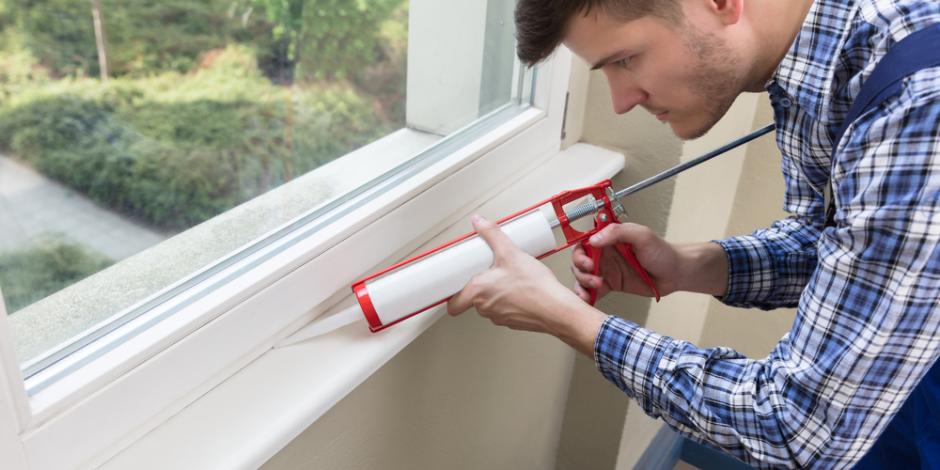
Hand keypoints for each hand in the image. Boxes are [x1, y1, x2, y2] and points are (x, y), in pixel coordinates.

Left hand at [447, 215, 606, 354]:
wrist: (557, 309)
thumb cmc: (534, 286)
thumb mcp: (511, 252)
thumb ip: (492, 234)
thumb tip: (479, 222)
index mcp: (478, 292)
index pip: (453, 304)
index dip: (452, 296)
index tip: (454, 287)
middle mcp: (486, 308)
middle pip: (473, 300)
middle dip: (481, 286)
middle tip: (489, 273)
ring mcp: (500, 317)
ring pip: (490, 305)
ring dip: (496, 293)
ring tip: (508, 279)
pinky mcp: (514, 322)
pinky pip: (506, 310)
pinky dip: (510, 301)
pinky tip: (521, 289)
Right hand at [571, 222, 681, 301]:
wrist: (675, 274)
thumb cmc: (662, 252)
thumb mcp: (642, 236)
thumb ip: (617, 232)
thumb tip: (594, 239)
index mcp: (609, 239)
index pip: (584, 242)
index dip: (580, 253)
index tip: (587, 261)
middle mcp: (605, 254)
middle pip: (579, 261)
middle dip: (580, 269)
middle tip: (593, 275)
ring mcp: (607, 270)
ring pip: (582, 276)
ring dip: (583, 283)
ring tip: (597, 286)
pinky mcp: (611, 285)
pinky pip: (592, 290)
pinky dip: (587, 295)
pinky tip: (588, 300)